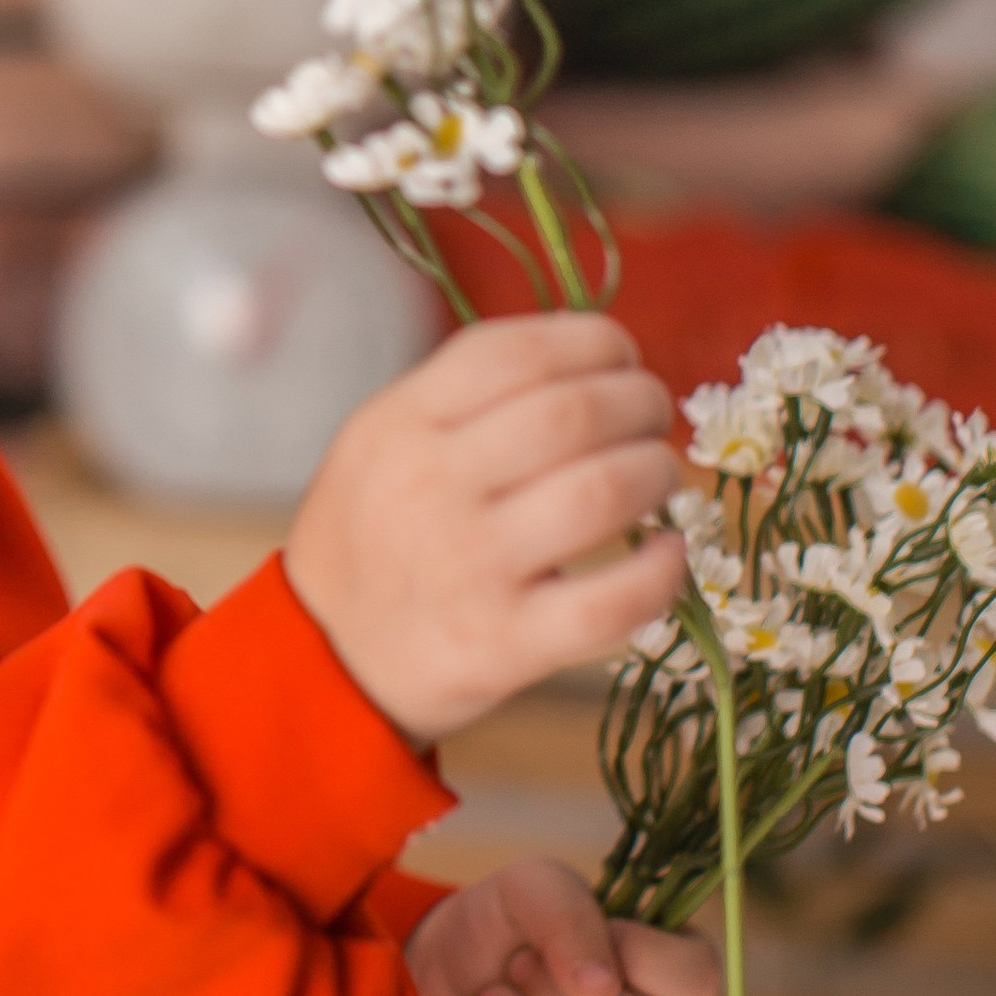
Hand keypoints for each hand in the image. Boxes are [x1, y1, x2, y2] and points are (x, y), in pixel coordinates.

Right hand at [285, 313, 686, 743]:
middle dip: (638, 401)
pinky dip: (662, 572)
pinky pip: (612, 601)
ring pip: (601, 492)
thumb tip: (596, 361)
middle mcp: (432, 484)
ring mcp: (470, 567)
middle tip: (651, 415)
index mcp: (402, 422)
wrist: (327, 654)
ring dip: (654, 472)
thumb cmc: (374, 531)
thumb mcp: (383, 438)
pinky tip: (668, 554)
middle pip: (572, 413)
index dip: (594, 341)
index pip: (515, 352)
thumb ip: (467, 395)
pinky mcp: (505, 644)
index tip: (622, 356)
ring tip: (657, 476)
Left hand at [402, 858, 717, 995]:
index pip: (696, 978)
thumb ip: (567, 911)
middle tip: (515, 968)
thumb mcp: (526, 888)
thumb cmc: (500, 929)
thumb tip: (601, 987)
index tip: (593, 932)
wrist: (433, 981)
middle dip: (557, 995)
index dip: (643, 956)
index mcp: (658, 970)